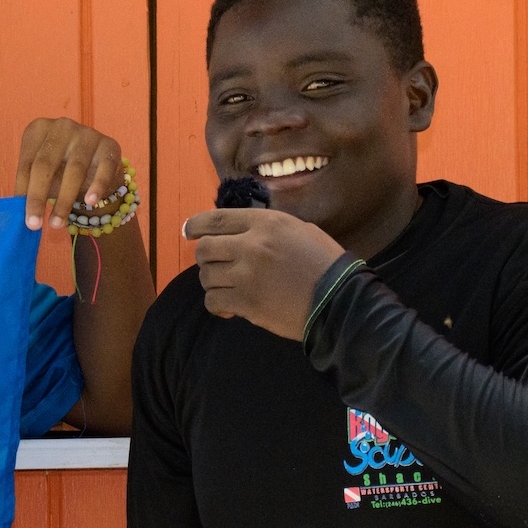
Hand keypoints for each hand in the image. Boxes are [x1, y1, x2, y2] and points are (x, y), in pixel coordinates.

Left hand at [15, 117, 125, 231]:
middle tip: (34, 225)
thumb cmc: (61, 170)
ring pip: (74, 169)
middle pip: (45, 164)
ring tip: (56, 223)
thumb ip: (29, 188)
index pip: (26, 163)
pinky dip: (97, 186)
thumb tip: (14, 211)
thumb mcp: (42, 176)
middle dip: (38, 197)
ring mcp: (87, 133)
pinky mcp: (110, 145)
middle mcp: (62, 126)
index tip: (21, 216)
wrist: (97, 167)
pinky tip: (90, 202)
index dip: (23, 191)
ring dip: (64, 200)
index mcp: (38, 129)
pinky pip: (104, 168)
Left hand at [184, 207, 347, 339]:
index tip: (188, 232)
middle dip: (206, 259)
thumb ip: (266, 228)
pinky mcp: (246, 301)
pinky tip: (229, 308)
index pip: (215, 219)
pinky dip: (217, 305)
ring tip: (228, 288)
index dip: (195, 226)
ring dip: (213, 283)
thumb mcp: (299, 230)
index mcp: (265, 222)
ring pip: (205, 276)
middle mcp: (251, 244)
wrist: (340, 299)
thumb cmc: (324, 263)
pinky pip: (213, 301)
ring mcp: (246, 274)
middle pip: (204, 249)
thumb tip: (237, 232)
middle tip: (217, 267)